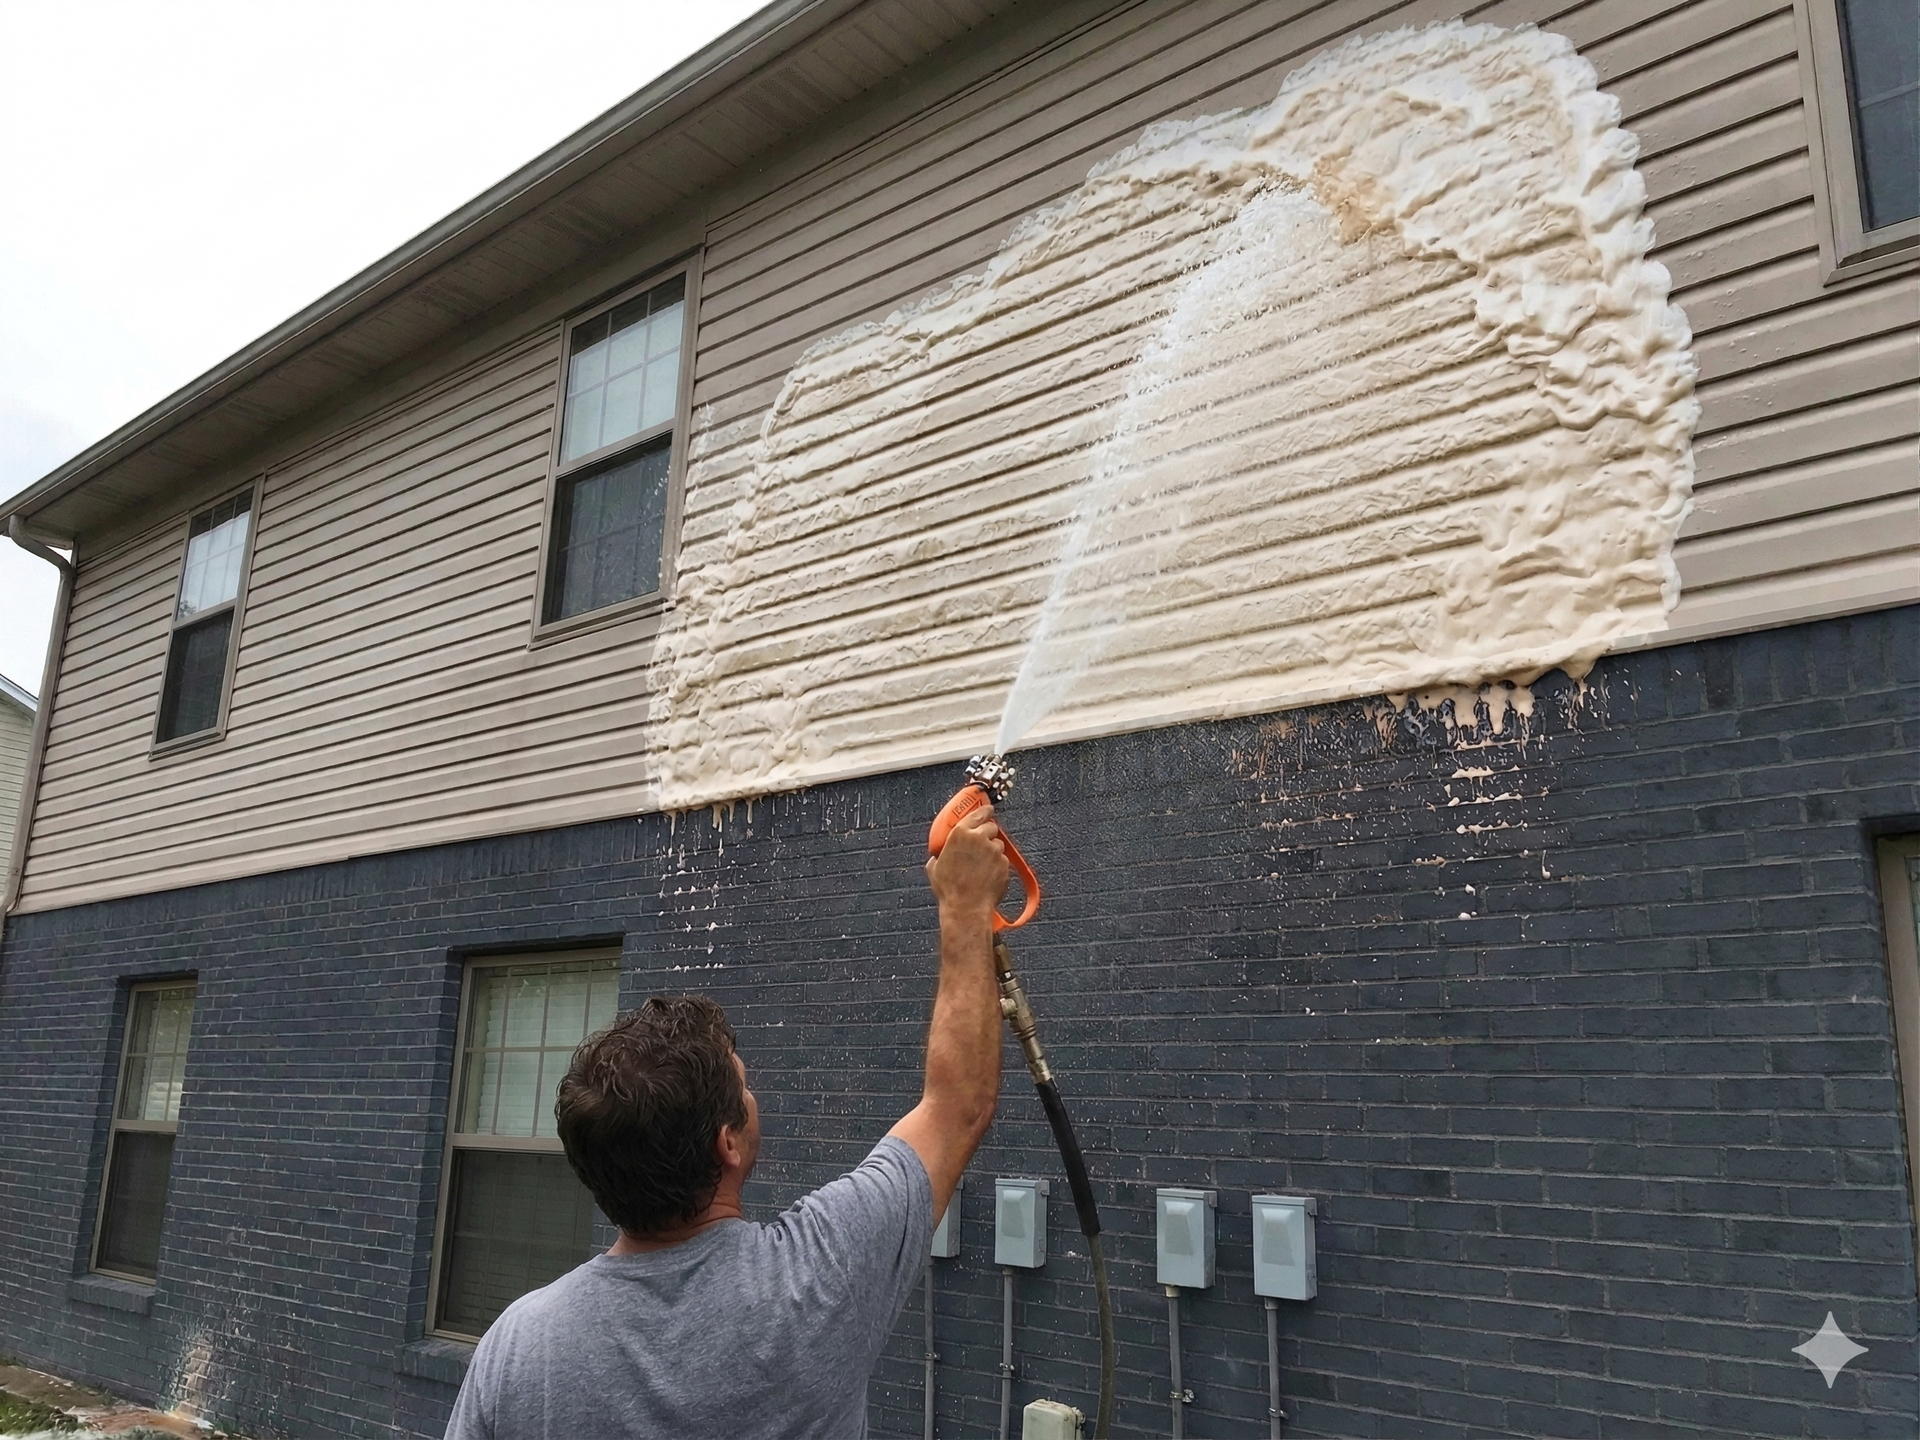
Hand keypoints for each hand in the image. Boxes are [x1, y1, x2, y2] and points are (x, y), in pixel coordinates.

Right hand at [926, 803, 1009, 921]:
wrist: (967, 907)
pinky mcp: (1004, 863)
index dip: (984, 810)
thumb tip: (938, 856)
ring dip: (992, 851)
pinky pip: (1003, 859)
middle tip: (981, 844)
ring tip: (981, 866)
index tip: (988, 809)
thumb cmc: (949, 889)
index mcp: (960, 834)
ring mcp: (994, 851)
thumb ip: (939, 855)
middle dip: (987, 834)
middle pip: (990, 827)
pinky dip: (997, 865)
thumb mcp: (935, 868)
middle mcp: (979, 838)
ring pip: (997, 844)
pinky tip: (987, 876)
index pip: (977, 813)